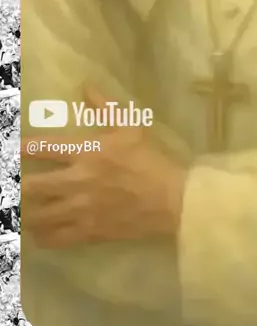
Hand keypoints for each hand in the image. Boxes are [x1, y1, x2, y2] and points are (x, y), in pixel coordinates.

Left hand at [22, 88, 185, 248]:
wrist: (171, 199)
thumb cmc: (149, 159)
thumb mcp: (130, 126)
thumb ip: (105, 106)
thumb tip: (86, 87)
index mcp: (88, 152)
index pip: (44, 148)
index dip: (21, 148)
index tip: (11, 149)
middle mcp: (79, 180)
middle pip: (33, 187)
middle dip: (18, 187)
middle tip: (14, 186)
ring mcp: (82, 209)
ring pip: (40, 216)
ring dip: (27, 213)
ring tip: (23, 210)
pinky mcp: (89, 231)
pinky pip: (56, 239)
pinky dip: (43, 237)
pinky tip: (39, 233)